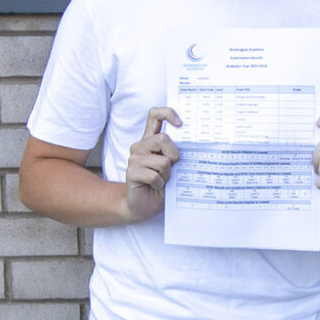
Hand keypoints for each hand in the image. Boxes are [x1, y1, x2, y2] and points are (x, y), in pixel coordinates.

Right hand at [122, 107, 179, 222]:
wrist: (146, 205)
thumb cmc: (162, 185)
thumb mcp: (173, 165)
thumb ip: (175, 152)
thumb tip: (188, 144)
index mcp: (151, 140)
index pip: (155, 115)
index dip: (168, 113)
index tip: (180, 124)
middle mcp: (141, 146)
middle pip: (163, 139)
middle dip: (174, 156)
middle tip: (171, 169)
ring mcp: (134, 159)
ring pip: (162, 161)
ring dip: (167, 174)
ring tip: (161, 180)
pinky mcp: (131, 173)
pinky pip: (154, 176)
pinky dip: (159, 184)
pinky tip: (155, 187)